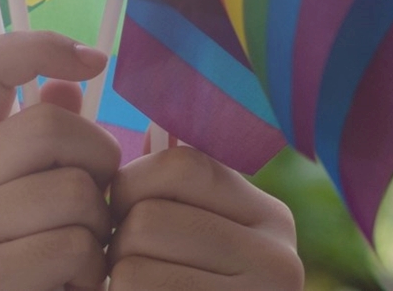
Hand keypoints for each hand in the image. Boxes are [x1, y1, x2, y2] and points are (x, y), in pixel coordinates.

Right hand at [0, 31, 120, 290]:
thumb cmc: (40, 267)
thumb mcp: (45, 199)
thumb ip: (51, 144)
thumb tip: (67, 82)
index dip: (42, 44)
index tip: (96, 61)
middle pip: (50, 126)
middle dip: (99, 166)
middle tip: (93, 211)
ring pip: (74, 190)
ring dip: (98, 231)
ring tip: (74, 259)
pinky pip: (72, 245)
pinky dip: (87, 271)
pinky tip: (64, 287)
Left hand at [107, 145, 302, 289]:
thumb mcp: (204, 240)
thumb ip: (182, 189)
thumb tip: (152, 118)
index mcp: (273, 219)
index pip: (182, 166)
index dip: (133, 187)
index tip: (128, 218)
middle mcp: (278, 259)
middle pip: (149, 219)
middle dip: (119, 245)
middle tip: (125, 269)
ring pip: (131, 267)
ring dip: (114, 285)